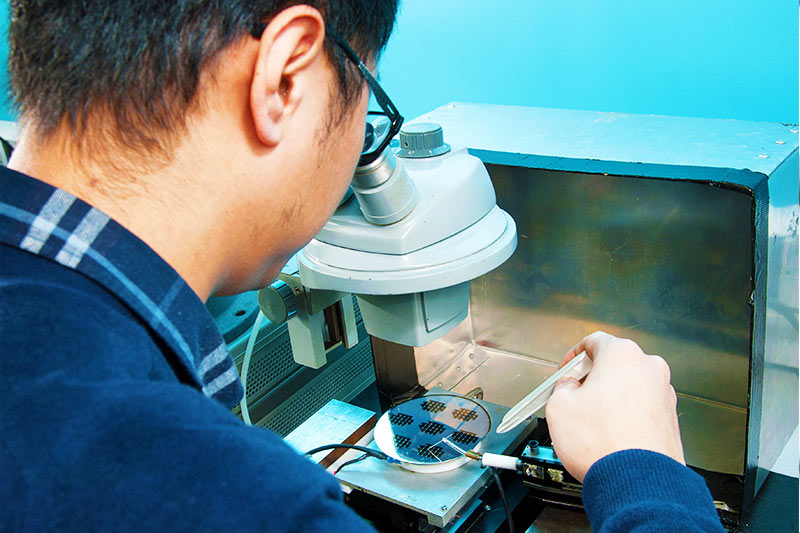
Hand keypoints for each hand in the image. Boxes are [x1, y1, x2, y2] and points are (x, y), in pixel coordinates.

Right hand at [545, 331, 684, 481]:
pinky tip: (611, 434)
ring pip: (630, 386)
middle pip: (614, 363)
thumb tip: (568, 388)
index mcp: (622, 355)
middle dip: (594, 378)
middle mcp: (648, 368)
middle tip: (576, 396)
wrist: (638, 482)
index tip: (568, 368)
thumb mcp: (559, 406)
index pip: (594, 341)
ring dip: (612, 398)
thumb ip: (562, 387)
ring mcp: (663, 393)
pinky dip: (627, 414)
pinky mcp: (670, 418)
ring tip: (593, 422)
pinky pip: (643, 407)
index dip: (574, 355)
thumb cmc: (604, 444)